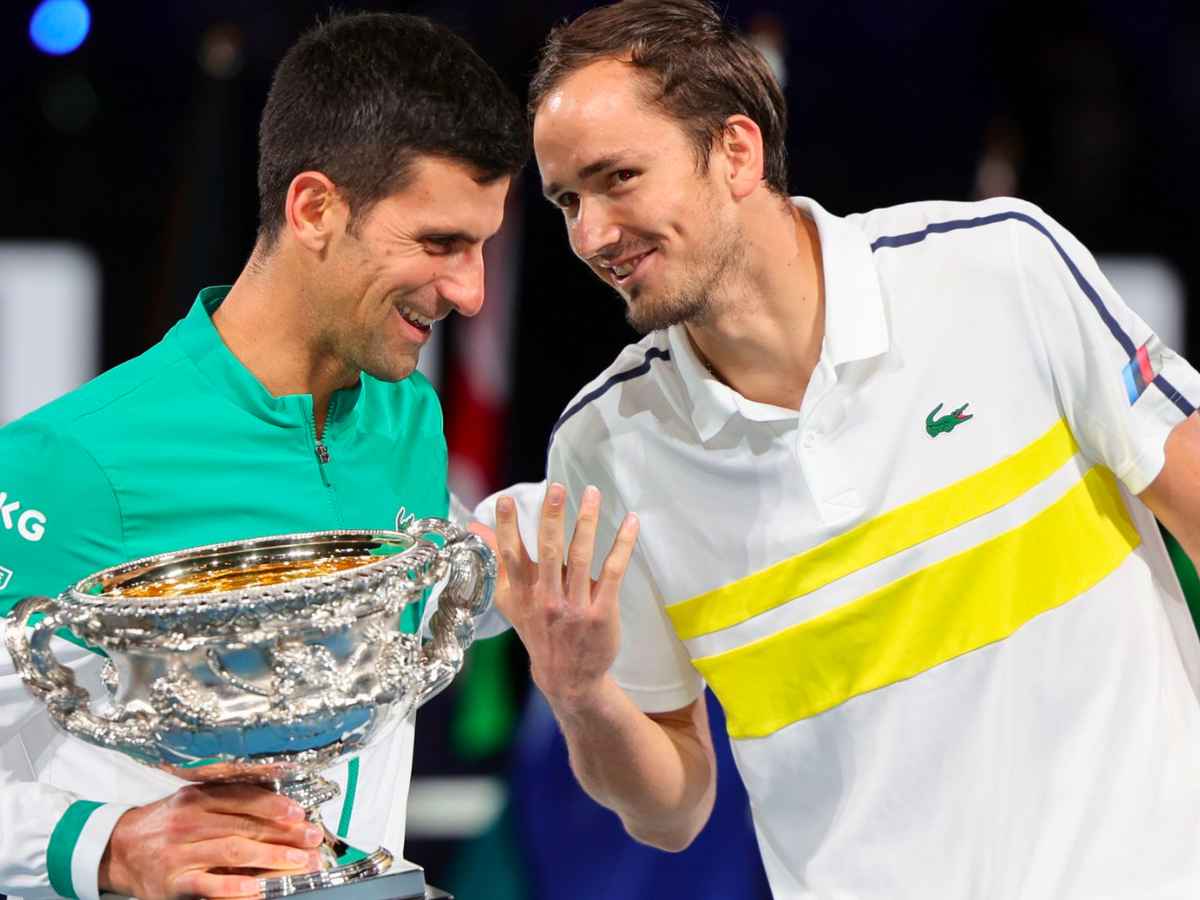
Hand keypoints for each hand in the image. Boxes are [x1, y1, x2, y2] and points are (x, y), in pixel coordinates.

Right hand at [99, 783, 324, 898]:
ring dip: (271, 857)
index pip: (244, 798)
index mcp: (197, 798)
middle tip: (312, 840)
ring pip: (234, 852)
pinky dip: (233, 887)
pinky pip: (208, 885)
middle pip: (245, 826)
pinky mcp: (173, 883)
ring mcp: (180, 853)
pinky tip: (256, 888)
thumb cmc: (165, 825)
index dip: (276, 806)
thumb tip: (279, 811)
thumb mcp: (192, 804)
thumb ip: (228, 804)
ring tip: (298, 862)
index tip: (301, 814)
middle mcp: (189, 821)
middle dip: (284, 833)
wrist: (118, 850)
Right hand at [494, 482, 638, 708]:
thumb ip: (497, 561)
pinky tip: (630, 521)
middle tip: (556, 488)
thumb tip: (476, 526)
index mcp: (524, 593)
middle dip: (551, 518)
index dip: (508, 528)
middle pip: (548, 552)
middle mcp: (547, 598)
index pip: (512, 556)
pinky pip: (613, 571)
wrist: (568, 676)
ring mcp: (575, 605)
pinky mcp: (602, 610)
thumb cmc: (538, 630)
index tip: (507, 501)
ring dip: (587, 522)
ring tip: (592, 493)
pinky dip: (622, 544)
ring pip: (580, 556)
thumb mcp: (512, 599)